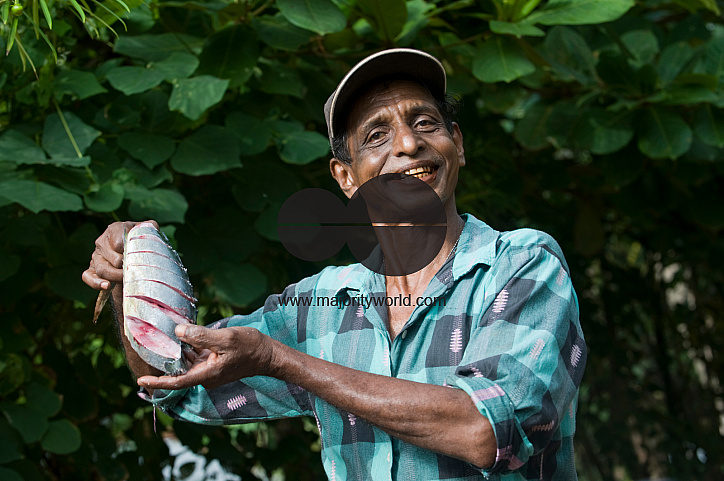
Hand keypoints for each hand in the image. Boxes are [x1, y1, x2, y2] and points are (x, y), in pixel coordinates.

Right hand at [82, 220, 158, 289]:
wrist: (137, 258)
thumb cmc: (143, 243)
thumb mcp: (148, 233)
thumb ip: (150, 228)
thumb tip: (152, 226)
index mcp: (115, 229)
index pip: (119, 241)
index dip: (128, 251)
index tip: (137, 257)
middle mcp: (103, 242)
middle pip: (113, 257)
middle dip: (125, 267)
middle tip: (136, 271)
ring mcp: (96, 256)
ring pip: (102, 268)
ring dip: (115, 276)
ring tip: (125, 279)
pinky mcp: (92, 270)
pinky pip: (88, 276)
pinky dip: (96, 282)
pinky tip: (107, 286)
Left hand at [137, 324, 274, 390]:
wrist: (268, 354)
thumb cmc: (250, 347)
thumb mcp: (226, 338)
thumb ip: (201, 336)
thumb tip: (178, 331)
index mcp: (207, 374)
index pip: (177, 382)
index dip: (158, 382)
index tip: (140, 379)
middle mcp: (205, 375)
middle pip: (178, 371)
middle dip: (164, 361)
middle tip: (147, 346)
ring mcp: (209, 370)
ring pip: (186, 363)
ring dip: (176, 352)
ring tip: (161, 338)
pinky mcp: (214, 363)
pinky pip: (195, 357)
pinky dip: (187, 348)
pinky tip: (182, 335)